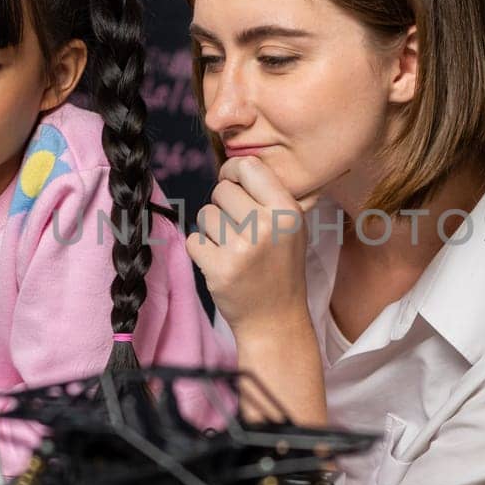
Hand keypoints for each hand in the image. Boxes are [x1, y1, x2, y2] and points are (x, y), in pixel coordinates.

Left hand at [185, 156, 312, 334]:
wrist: (276, 319)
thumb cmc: (280, 267)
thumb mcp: (292, 227)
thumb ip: (268, 195)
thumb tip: (235, 165)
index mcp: (288, 210)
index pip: (248, 167)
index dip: (233, 173)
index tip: (232, 185)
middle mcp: (267, 225)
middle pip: (221, 190)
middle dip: (223, 207)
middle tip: (238, 231)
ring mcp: (243, 248)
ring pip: (204, 214)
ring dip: (212, 231)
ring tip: (232, 250)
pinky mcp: (219, 268)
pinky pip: (193, 240)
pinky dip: (202, 251)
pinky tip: (221, 264)